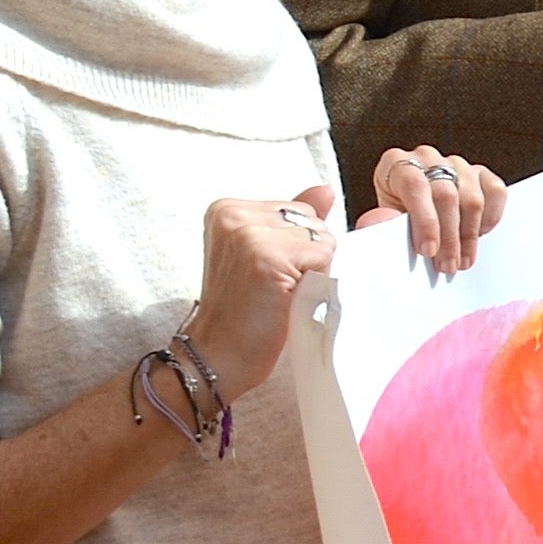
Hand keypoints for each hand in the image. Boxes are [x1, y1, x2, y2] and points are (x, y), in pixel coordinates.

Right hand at [190, 186, 345, 400]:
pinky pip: (323, 255)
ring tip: (279, 291)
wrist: (219, 353)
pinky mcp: (267, 258)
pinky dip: (316, 280)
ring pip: (321, 238)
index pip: (297, 210)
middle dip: (306, 255)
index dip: (295, 246)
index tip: (264, 271)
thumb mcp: (264, 254)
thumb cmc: (244, 309)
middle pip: (311, 220)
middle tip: (274, 285)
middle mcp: (233, 214)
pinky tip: (286, 297)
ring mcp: (248, 234)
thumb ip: (290, 221)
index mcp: (226, 208)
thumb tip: (324, 190)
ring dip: (312, 269)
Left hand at [363, 147, 506, 273]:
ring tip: (461, 259)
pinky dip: (491, 215)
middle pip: (447, 195)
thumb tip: (383, 222)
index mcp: (396, 163)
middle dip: (449, 236)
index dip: (425, 221)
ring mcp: (456, 164)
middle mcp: (427, 158)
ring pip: (472, 198)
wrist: (410, 211)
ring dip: (469, 235)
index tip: (428, 251)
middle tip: (448, 265)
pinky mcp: (480, 173)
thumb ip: (379, 222)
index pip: (415, 187)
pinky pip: (495, 191)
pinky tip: (479, 233)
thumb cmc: (395, 215)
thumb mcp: (382, 219)